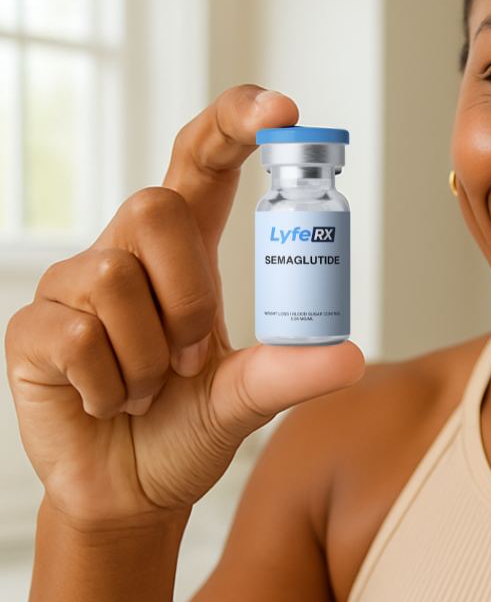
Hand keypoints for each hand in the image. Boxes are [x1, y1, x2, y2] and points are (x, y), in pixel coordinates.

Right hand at [4, 86, 365, 526]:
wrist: (132, 490)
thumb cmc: (189, 427)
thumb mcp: (247, 398)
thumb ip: (288, 372)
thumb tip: (347, 354)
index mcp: (187, 252)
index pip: (202, 162)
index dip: (234, 124)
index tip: (280, 110)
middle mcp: (128, 254)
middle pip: (156, 208)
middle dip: (190, 290)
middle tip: (193, 357)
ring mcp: (73, 288)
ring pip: (114, 277)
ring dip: (150, 352)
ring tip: (151, 388)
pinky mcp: (31, 331)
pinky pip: (73, 333)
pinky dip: (110, 382)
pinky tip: (111, 402)